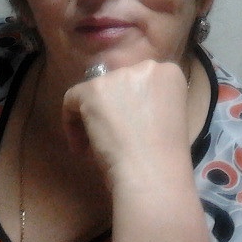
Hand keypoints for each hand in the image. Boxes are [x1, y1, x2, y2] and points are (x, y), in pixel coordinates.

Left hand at [61, 59, 192, 190]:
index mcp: (169, 74)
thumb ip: (150, 104)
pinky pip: (71, 99)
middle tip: (113, 137)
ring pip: (93, 92)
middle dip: (111, 108)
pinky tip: (81, 147)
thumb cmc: (165, 159)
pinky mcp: (93, 89)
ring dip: (92, 117)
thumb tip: (124, 108)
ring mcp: (118, 76)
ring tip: (96, 147)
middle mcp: (145, 67)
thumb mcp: (168, 120)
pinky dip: (71, 123)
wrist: (152, 174)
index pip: (139, 81)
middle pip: (117, 83)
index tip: (129, 128)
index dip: (130, 104)